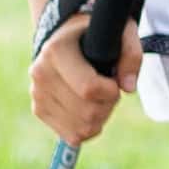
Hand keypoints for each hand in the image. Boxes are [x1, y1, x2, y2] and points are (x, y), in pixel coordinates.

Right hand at [26, 15, 130, 147]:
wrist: (66, 37)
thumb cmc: (97, 34)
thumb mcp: (120, 32)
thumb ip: (131, 55)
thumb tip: (128, 87)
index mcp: (57, 50)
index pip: (88, 89)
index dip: (111, 91)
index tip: (115, 82)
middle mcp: (41, 73)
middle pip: (87, 113)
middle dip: (108, 105)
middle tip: (108, 88)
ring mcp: (37, 93)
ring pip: (81, 128)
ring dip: (100, 117)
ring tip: (99, 97)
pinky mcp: (39, 109)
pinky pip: (72, 135)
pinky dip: (89, 128)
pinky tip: (90, 109)